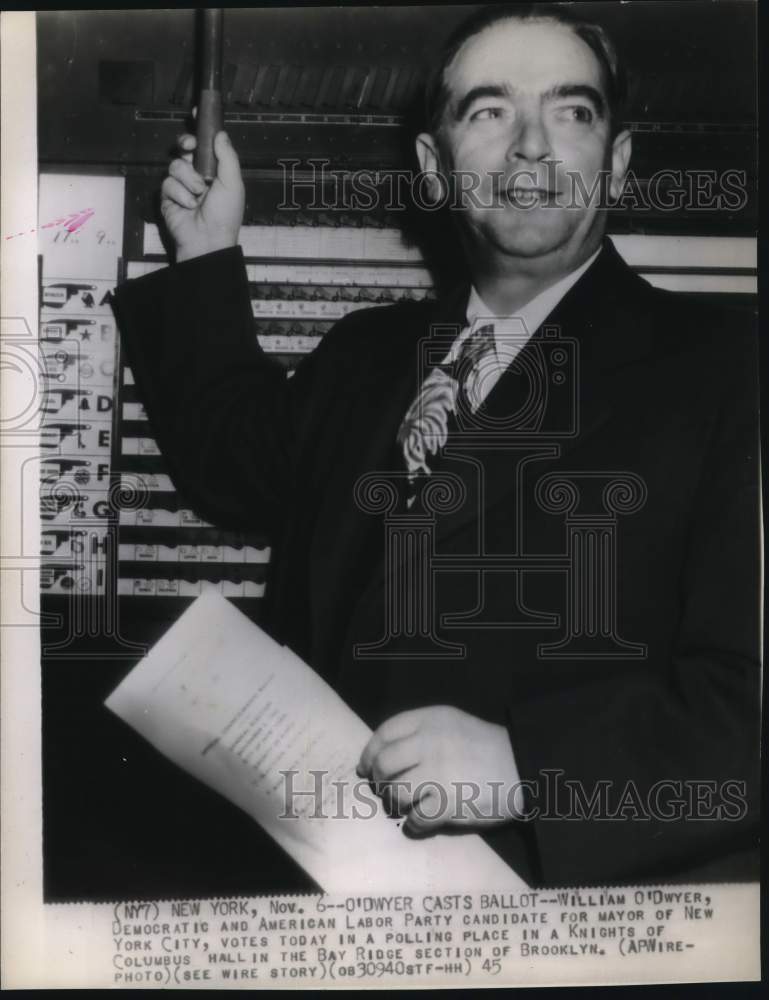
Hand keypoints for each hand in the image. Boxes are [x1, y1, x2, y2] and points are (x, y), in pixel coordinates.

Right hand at [161, 130, 244, 262]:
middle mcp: (198, 175)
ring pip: (176, 164)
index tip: (197, 113)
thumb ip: (227, 157)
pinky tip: (188, 206)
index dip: (201, 129)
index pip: (207, 144)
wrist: (208, 240)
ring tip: (198, 196)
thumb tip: (221, 133)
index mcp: (216, 171)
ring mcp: (182, 185)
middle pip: (186, 147)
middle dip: (187, 143)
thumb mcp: (233, 183)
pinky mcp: (169, 196)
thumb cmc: (225, 215)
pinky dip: (180, 195)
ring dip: (188, 180)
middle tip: (190, 145)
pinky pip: (168, 183)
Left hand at [357, 706, 521, 833]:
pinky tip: (424, 821)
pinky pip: (415, 818)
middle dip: (379, 780)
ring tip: (408, 806)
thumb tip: (381, 756)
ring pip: (395, 792)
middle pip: (383, 763)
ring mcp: (438, 771)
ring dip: (396, 803)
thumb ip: (421, 733)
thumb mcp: (453, 725)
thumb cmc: (487, 748)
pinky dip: (415, 824)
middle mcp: (431, 741)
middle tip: (387, 790)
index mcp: (431, 719)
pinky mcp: (448, 802)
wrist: (525, 766)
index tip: (367, 767)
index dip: (370, 752)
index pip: (385, 733)